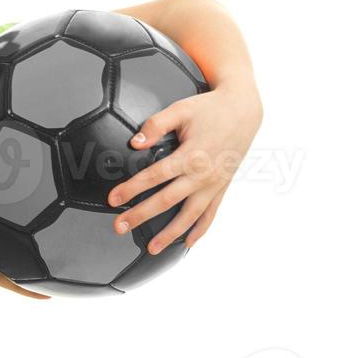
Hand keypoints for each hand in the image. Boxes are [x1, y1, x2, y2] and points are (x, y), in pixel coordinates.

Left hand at [106, 82, 262, 252]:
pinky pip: (211, 214)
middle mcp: (204, 175)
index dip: (132, 188)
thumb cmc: (209, 108)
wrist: (244, 110)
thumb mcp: (181, 110)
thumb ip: (156, 125)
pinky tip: (187, 243)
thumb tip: (135, 143)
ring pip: (190, 216)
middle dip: (142, 215)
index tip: (113, 199)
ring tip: (151, 248)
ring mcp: (214, 184)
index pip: (155, 176)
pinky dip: (200, 230)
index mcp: (192, 155)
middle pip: (168, 201)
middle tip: (119, 227)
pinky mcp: (222, 188)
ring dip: (171, 234)